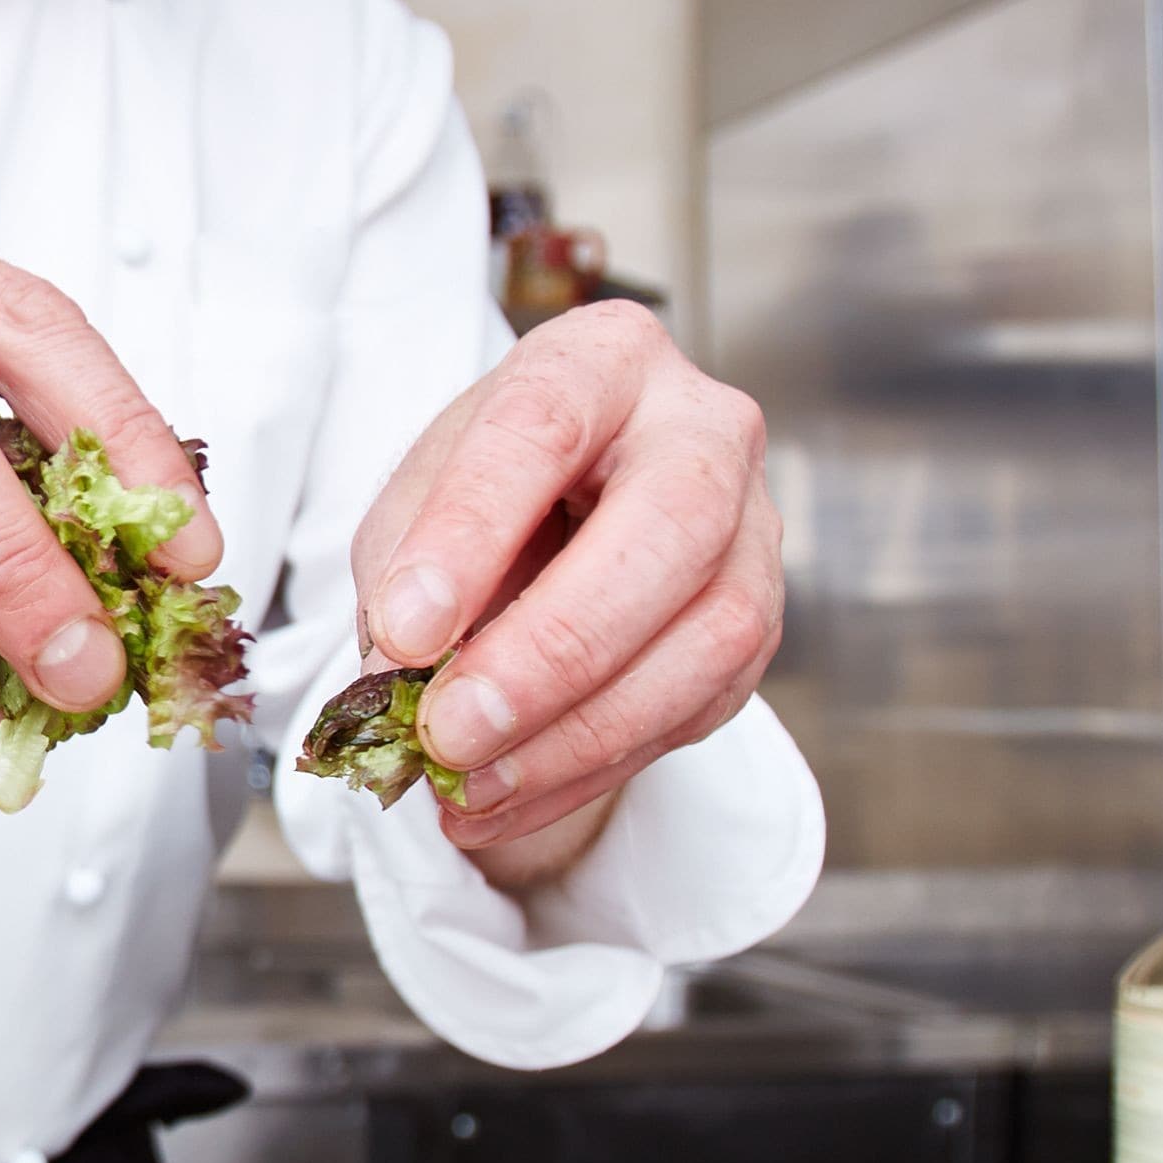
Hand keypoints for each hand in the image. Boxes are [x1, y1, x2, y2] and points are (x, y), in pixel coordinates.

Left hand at [343, 304, 778, 882]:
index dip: (472, 532)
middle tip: (450, 733)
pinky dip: (589, 771)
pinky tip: (504, 802)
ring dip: (577, 734)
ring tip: (467, 790)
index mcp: (603, 359)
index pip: (544, 424)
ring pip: (709, 635)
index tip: (404, 629)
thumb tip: (403, 670)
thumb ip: (405, 564)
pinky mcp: (759, 625)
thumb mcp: (422, 495)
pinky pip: (697, 709)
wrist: (572, 514)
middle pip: (669, 527)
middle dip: (552, 649)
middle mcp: (705, 428)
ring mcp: (754, 528)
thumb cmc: (492, 491)